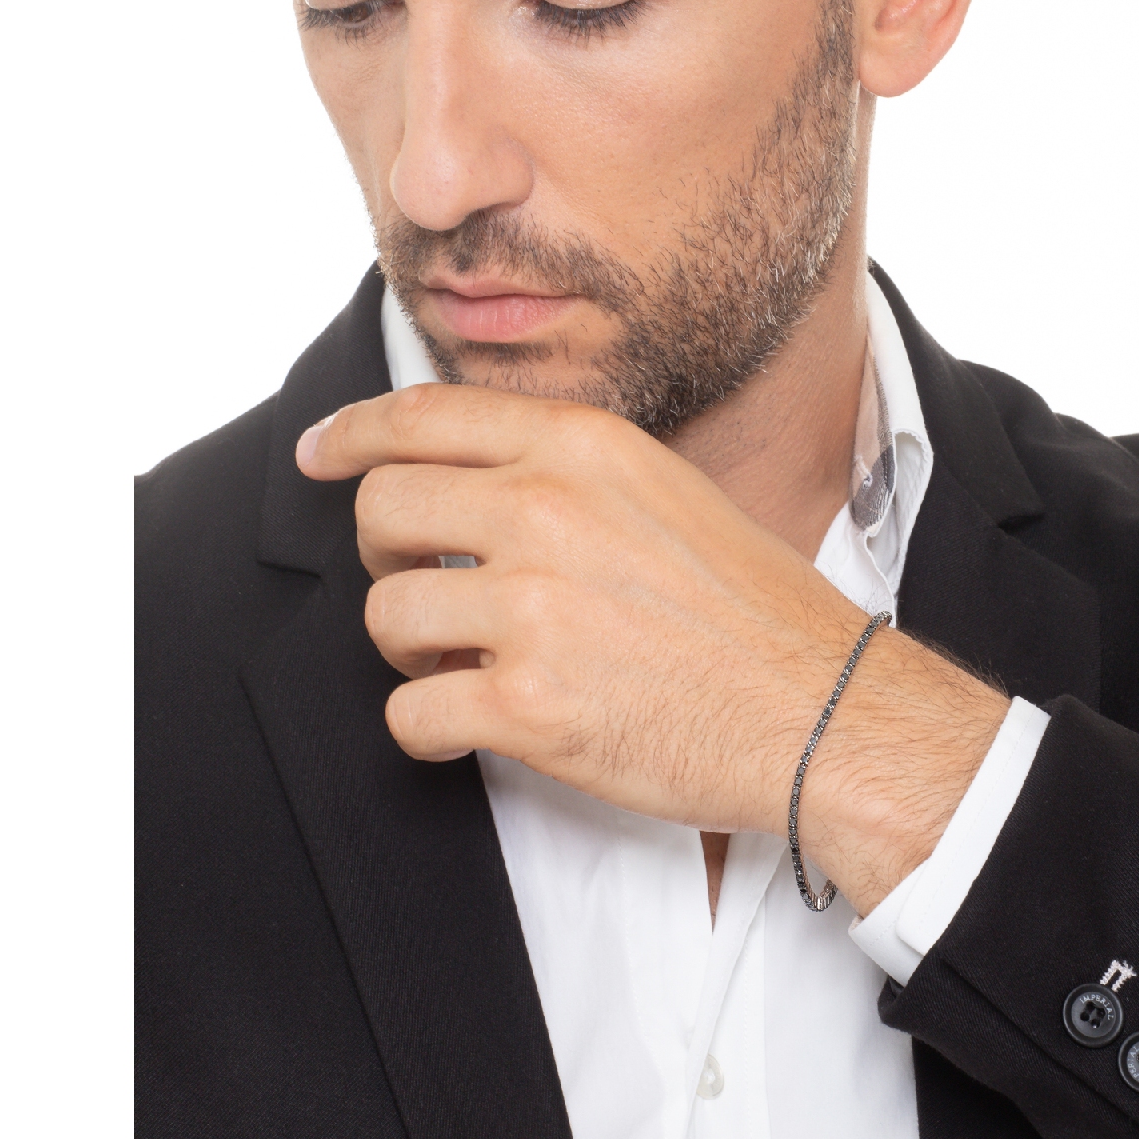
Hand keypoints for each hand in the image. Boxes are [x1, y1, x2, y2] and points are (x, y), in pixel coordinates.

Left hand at [297, 383, 1009, 911]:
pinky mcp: (529, 706)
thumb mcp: (662, 488)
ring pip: (383, 611)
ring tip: (455, 655)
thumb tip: (465, 472)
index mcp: (582, 446)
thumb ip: (565, 468)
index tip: (320, 452)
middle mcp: (547, 511)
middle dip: (382, 548)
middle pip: (382, 507)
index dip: (352, 433)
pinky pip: (410, 710)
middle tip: (418, 577)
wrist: (819, 706)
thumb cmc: (751, 603)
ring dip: (406, 641)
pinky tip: (464, 717)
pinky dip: (424, 722)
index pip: (421, 416)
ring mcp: (534, 609)